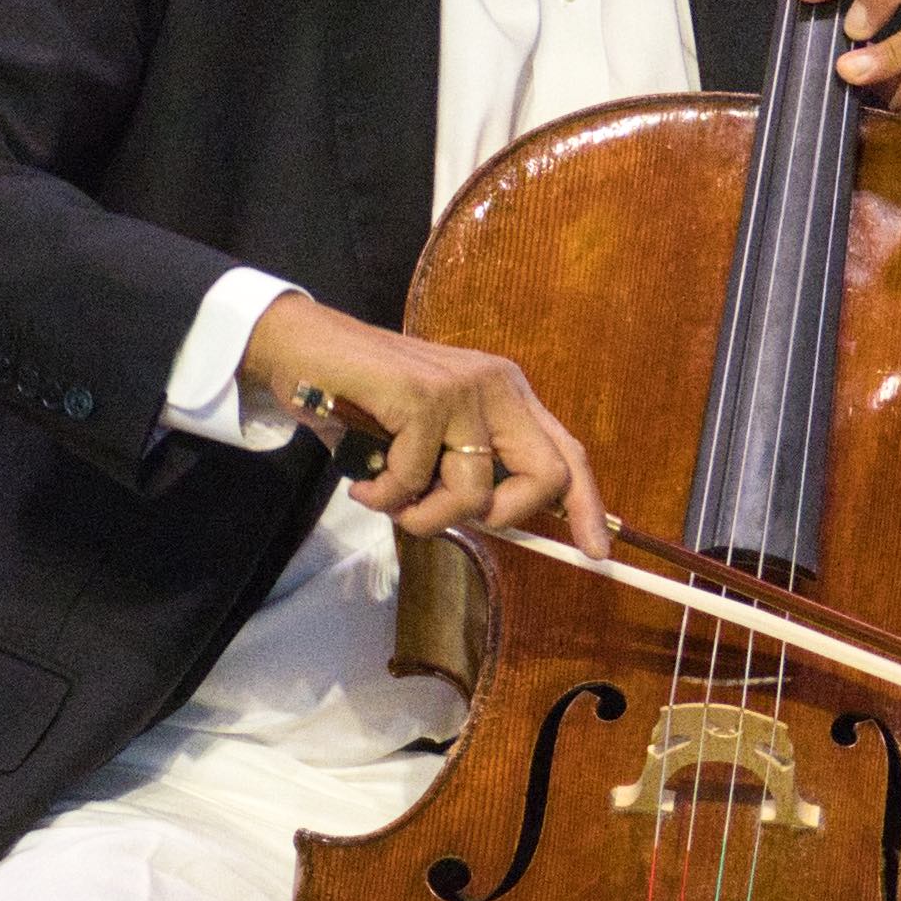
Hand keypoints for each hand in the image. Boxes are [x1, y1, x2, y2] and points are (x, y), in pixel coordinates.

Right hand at [246, 296, 600, 549]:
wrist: (304, 348)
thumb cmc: (367, 402)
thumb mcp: (432, 439)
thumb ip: (468, 473)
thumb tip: (502, 527)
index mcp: (507, 395)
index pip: (567, 454)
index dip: (586, 506)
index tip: (596, 552)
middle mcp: (497, 386)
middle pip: (545, 478)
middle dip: (502, 518)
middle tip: (444, 514)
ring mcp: (463, 389)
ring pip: (474, 494)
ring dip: (423, 515)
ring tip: (387, 497)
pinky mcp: (425, 398)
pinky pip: (417, 483)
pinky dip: (383, 496)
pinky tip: (362, 480)